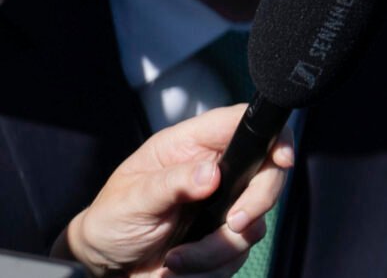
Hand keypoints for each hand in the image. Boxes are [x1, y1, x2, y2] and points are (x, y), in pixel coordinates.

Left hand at [58, 104, 292, 276]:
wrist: (105, 267)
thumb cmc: (109, 221)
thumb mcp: (131, 200)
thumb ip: (171, 184)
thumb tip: (211, 174)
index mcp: (191, 146)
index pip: (243, 124)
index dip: (272, 136)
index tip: (281, 160)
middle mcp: (216, 171)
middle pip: (267, 174)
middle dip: (255, 204)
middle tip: (232, 225)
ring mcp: (223, 205)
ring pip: (253, 223)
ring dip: (216, 251)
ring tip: (175, 261)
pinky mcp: (222, 238)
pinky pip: (238, 254)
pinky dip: (210, 268)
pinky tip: (179, 268)